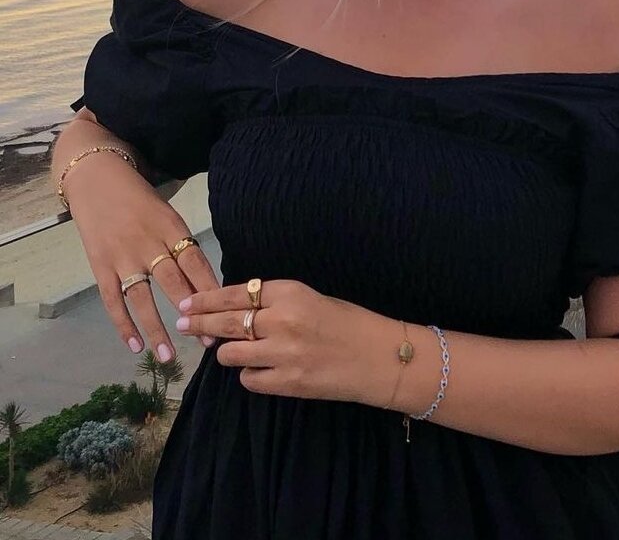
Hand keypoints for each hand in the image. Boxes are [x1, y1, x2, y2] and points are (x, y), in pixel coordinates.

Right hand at [65, 156, 220, 361]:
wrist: (96, 178)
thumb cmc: (140, 199)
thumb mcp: (167, 214)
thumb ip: (183, 244)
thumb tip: (207, 281)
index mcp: (171, 227)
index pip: (196, 262)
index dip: (210, 289)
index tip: (225, 313)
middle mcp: (148, 243)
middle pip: (173, 282)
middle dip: (193, 313)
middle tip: (207, 341)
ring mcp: (122, 256)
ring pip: (142, 298)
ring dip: (156, 329)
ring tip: (169, 356)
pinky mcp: (100, 266)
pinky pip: (112, 300)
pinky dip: (122, 324)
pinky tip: (134, 346)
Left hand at [175, 279, 394, 403]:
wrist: (378, 356)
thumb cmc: (348, 322)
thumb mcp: (311, 298)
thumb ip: (276, 302)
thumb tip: (238, 308)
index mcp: (290, 292)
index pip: (236, 294)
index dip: (207, 300)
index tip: (189, 303)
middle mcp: (282, 320)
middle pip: (225, 322)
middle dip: (199, 323)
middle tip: (182, 324)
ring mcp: (283, 354)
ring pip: (230, 354)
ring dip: (227, 352)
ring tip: (230, 351)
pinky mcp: (287, 383)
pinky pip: (249, 380)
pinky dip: (249, 375)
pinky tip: (258, 370)